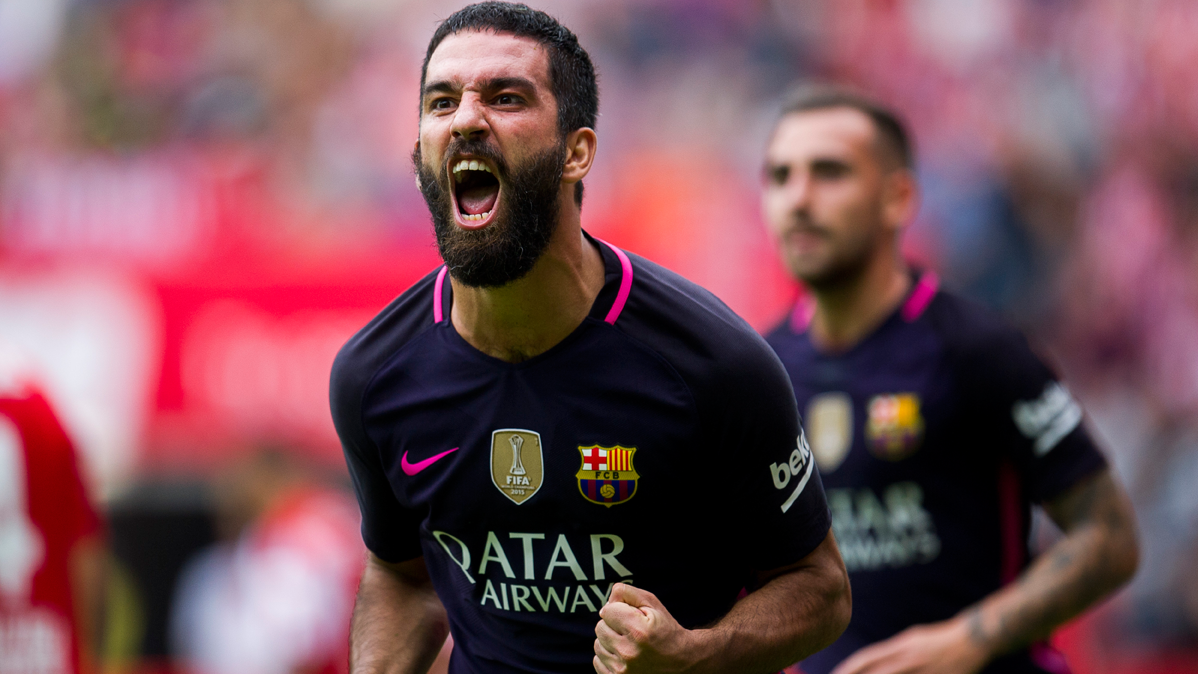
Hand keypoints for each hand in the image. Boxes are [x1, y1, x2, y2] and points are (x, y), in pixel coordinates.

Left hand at [593, 583, 700, 673]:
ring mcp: (622, 670)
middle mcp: (628, 652)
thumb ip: (627, 593)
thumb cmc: (666, 630)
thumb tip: (606, 602)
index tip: (630, 616)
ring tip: (628, 643)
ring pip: (598, 645)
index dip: (618, 610)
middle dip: (613, 625)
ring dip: (610, 641)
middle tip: (630, 630)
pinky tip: (623, 655)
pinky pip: (597, 661)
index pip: (607, 611)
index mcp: (638, 631)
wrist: (682, 661)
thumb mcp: (652, 604)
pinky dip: (608, 656)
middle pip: (600, 627)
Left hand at [829, 616, 989, 673]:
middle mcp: (909, 658)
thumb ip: (892, 652)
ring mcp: (922, 670)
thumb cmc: (937, 640)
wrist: (972, 639)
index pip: (868, 658)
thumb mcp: (911, 639)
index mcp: (901, 646)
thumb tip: (872, 663)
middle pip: (876, 673)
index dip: (849, 668)